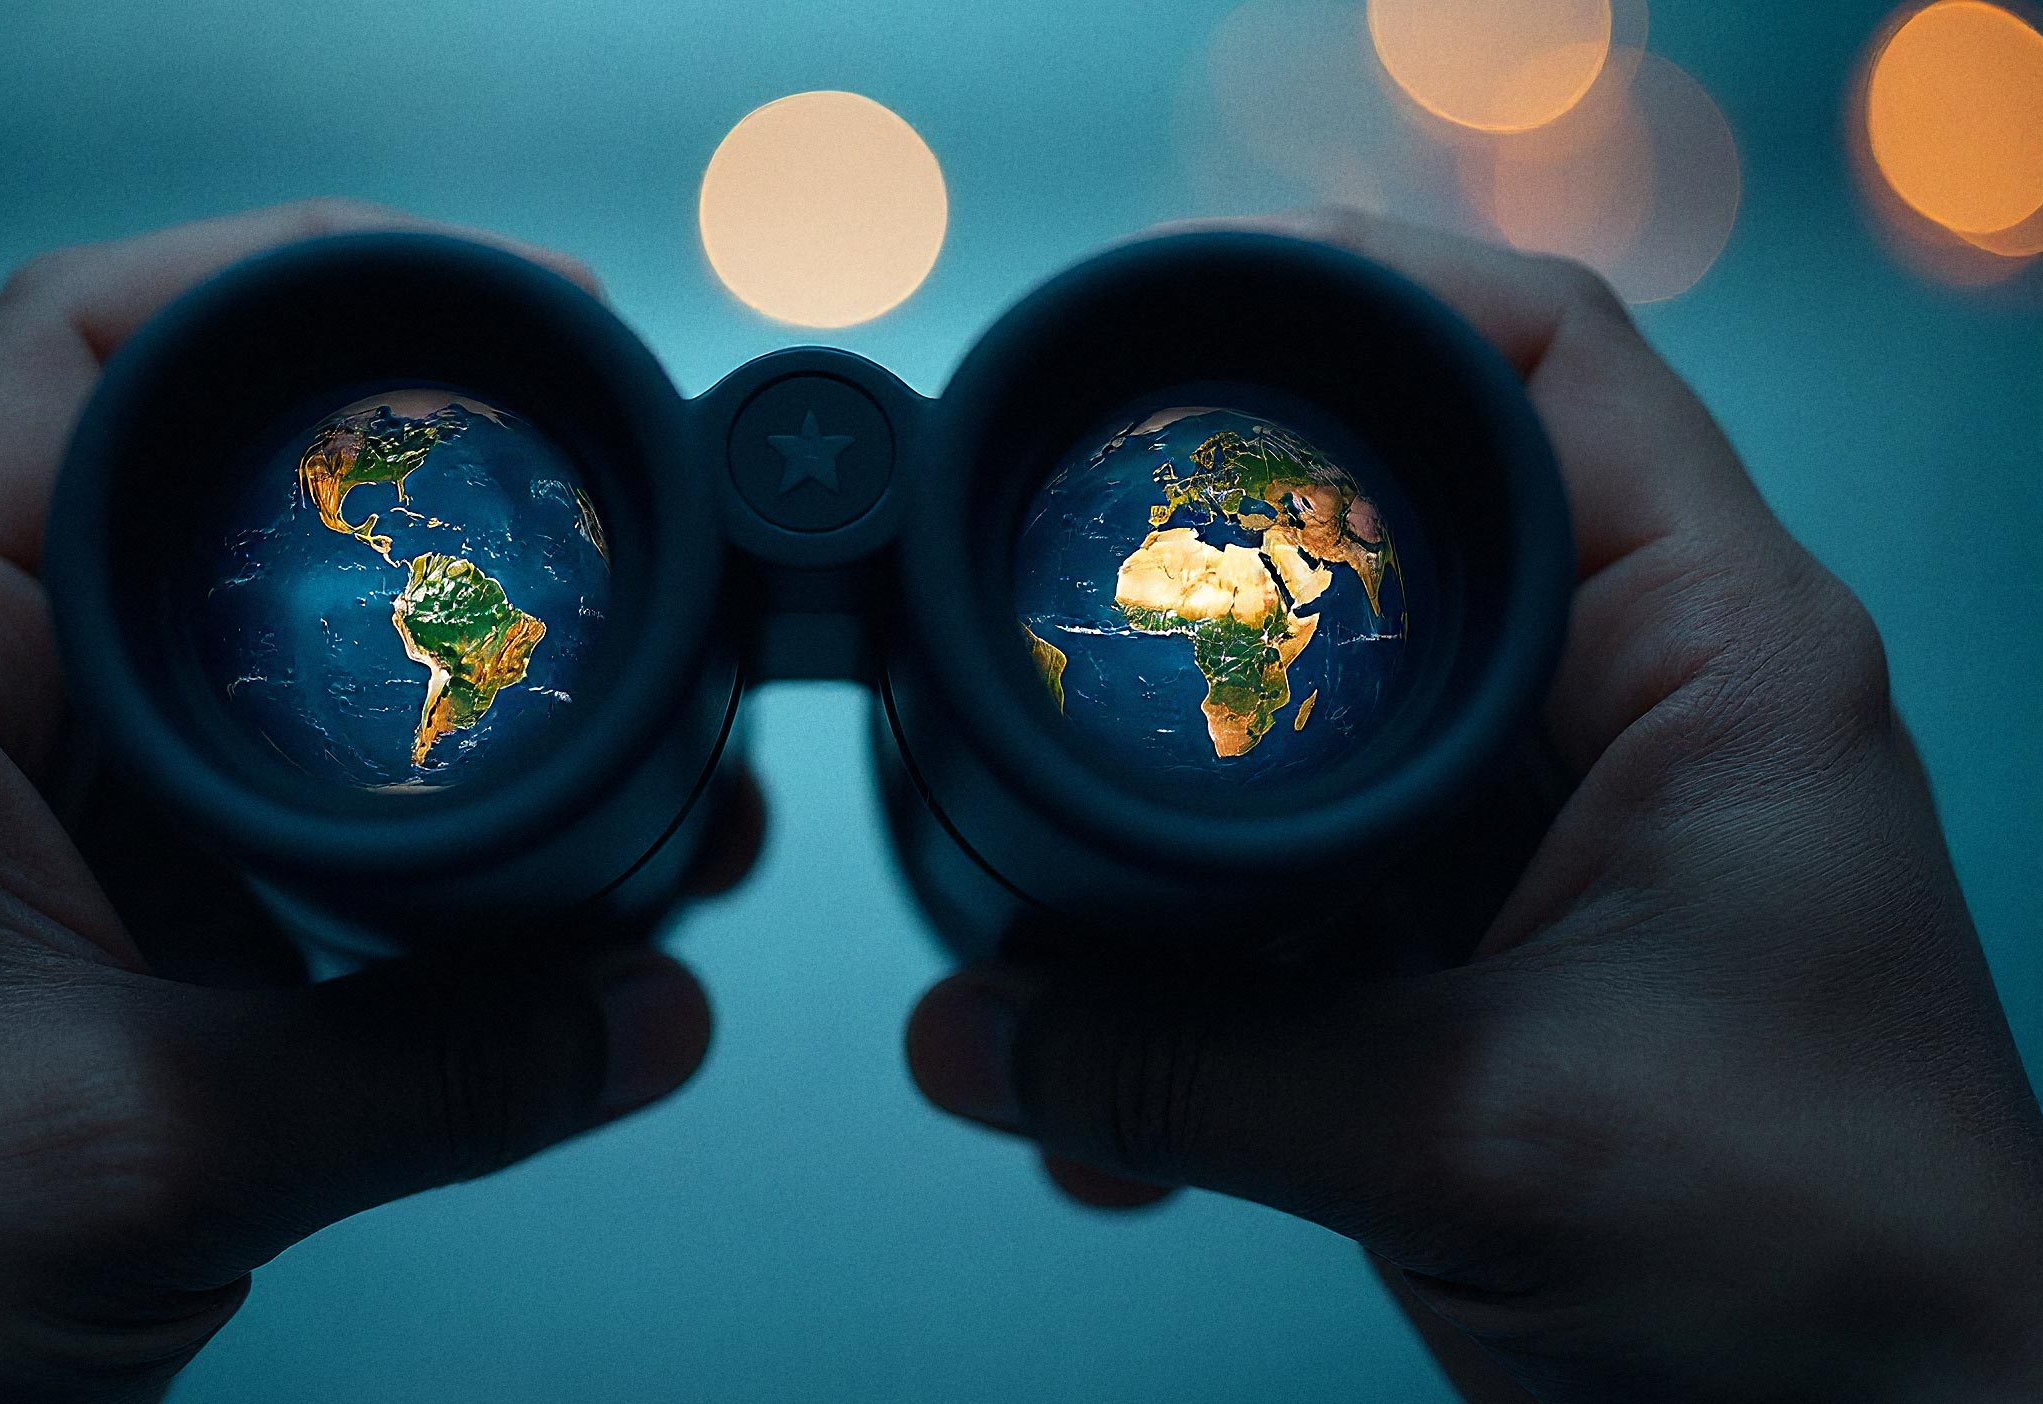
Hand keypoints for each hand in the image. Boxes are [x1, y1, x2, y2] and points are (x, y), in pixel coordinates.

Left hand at [0, 201, 755, 1402]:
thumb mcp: (153, 1148)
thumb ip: (438, 1068)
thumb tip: (658, 1009)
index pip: (78, 351)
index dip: (286, 287)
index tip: (487, 303)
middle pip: (190, 478)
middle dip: (396, 467)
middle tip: (584, 470)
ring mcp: (40, 808)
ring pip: (250, 652)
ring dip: (420, 654)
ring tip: (615, 663)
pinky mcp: (105, 918)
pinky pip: (280, 803)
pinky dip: (411, 803)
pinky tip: (540, 835)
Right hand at [907, 210, 2042, 1401]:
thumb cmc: (1817, 1265)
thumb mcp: (1472, 1135)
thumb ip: (1186, 1074)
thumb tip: (967, 1035)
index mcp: (1711, 663)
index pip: (1551, 370)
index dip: (1365, 301)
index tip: (1180, 319)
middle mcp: (1629, 719)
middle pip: (1404, 533)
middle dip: (1224, 565)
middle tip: (1063, 572)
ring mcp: (1545, 842)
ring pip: (1324, 732)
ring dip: (1177, 810)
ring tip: (1043, 861)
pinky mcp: (1475, 963)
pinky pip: (1294, 905)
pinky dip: (1185, 972)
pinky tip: (1099, 1073)